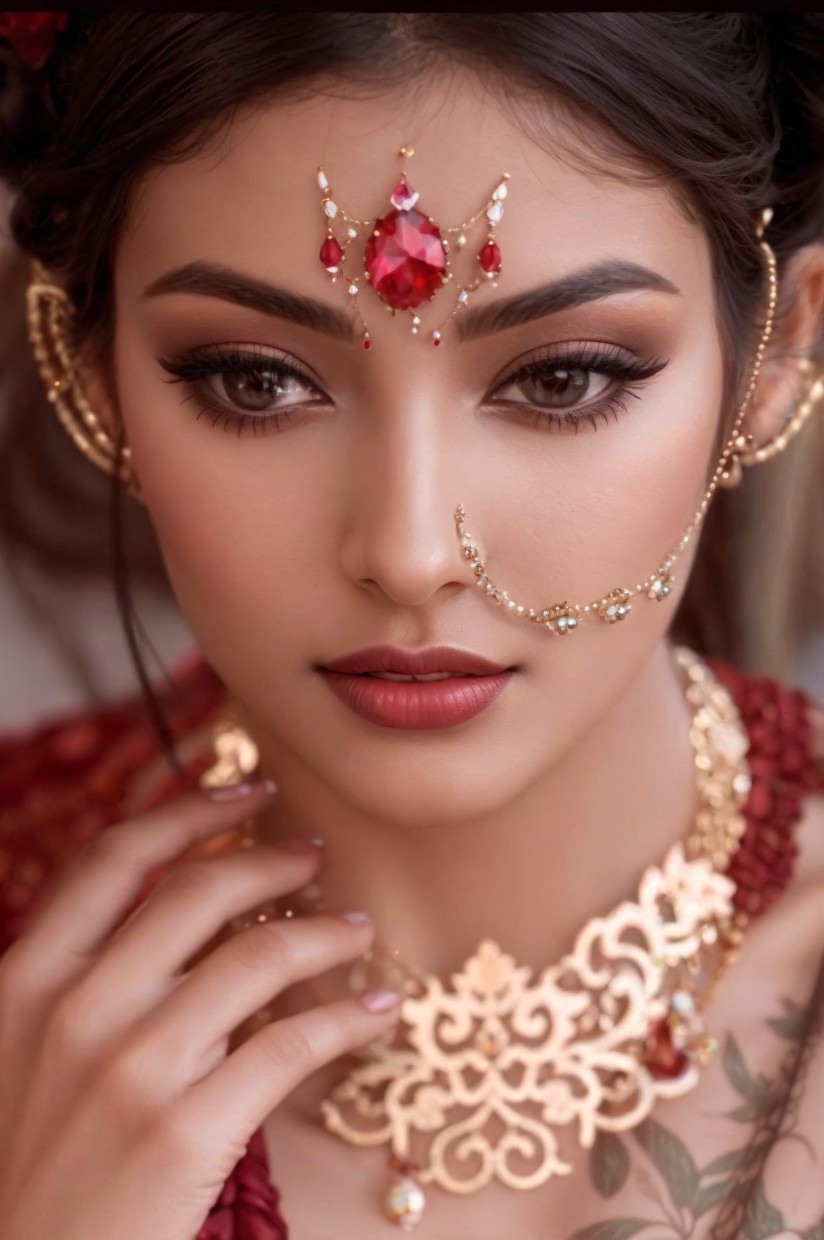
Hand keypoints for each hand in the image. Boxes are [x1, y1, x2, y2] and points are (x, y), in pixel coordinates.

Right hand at [0, 782, 398, 1239]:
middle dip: (269, 859)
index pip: (115, 857)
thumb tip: (187, 914)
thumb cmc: (32, 1167)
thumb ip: (88, 979)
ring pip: (256, 957)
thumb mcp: (25, 1054)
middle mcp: (75, 1008)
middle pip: (197, 891)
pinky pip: (290, 1045)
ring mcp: (130, 1067)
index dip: (190, 809)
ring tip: (358, 929)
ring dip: (325, 933)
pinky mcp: (185, 1131)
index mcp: (27, 979)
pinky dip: (348, 1019)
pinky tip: (379, 1012)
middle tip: (313, 854)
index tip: (249, 789)